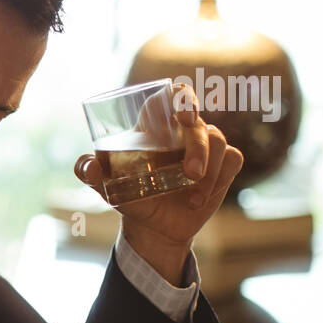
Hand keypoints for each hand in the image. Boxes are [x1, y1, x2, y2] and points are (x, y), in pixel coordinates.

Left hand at [74, 83, 244, 278]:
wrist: (154, 226)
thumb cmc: (130, 196)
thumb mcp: (105, 186)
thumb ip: (89, 172)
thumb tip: (89, 167)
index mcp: (156, 126)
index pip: (174, 96)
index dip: (183, 98)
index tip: (186, 116)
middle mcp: (183, 131)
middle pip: (200, 125)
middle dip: (199, 148)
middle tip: (190, 174)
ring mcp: (207, 146)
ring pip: (220, 143)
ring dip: (210, 173)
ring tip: (192, 200)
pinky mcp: (224, 165)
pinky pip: (233, 161)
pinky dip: (219, 180)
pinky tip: (200, 199)